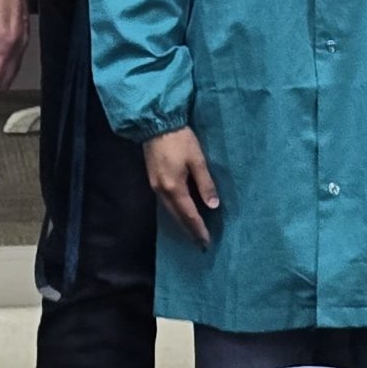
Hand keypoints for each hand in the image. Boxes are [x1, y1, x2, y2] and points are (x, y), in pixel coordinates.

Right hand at [143, 128, 219, 247]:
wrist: (156, 124)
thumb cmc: (180, 140)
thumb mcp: (197, 160)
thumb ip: (205, 184)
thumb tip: (213, 206)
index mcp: (174, 188)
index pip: (189, 214)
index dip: (198, 228)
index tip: (206, 242)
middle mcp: (162, 191)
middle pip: (177, 217)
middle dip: (189, 230)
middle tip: (200, 243)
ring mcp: (155, 186)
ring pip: (170, 211)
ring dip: (181, 222)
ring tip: (193, 231)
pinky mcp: (153, 180)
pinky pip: (165, 203)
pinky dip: (175, 211)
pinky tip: (181, 212)